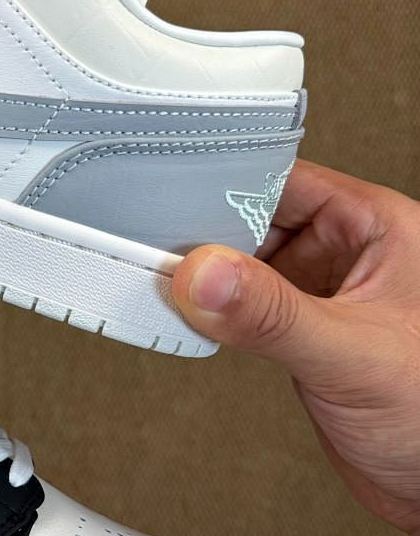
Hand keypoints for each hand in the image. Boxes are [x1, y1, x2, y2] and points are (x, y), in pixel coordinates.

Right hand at [173, 159, 419, 535]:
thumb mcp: (352, 355)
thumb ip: (272, 315)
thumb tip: (204, 275)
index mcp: (378, 228)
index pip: (284, 180)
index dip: (226, 184)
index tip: (171, 200)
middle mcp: (349, 253)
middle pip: (255, 216)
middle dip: (205, 231)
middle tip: (157, 245)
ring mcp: (322, 293)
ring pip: (245, 260)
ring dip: (207, 272)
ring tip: (166, 278)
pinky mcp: (301, 332)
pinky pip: (244, 303)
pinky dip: (213, 308)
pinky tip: (191, 315)